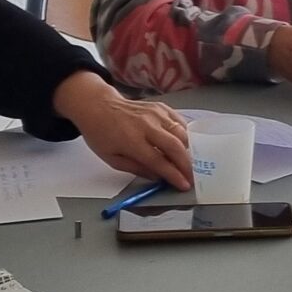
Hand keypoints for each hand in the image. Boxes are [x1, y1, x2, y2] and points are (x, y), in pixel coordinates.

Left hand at [53, 73, 191, 186]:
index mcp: (131, 140)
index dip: (173, 175)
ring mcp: (156, 113)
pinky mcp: (161, 107)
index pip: (158, 160)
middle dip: (187, 165)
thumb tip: (158, 177)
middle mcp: (146, 125)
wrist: (98, 106)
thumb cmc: (102, 134)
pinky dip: (185, 135)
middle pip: (175, 146)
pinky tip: (183, 145)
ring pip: (182, 133)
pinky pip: (180, 122)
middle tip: (193, 177)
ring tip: (189, 163)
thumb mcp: (112, 159)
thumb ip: (136, 169)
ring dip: (189, 150)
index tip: (184, 185)